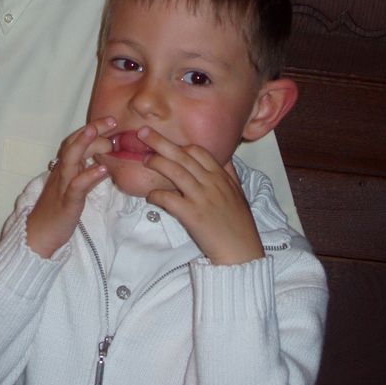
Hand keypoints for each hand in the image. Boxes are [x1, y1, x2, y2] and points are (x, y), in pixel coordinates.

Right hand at [25, 117, 114, 257]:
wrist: (39, 234)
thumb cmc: (58, 210)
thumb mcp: (74, 187)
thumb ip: (86, 173)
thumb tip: (105, 162)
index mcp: (65, 167)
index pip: (76, 140)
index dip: (92, 128)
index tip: (111, 120)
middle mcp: (62, 171)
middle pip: (74, 143)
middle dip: (92, 129)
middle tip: (112, 120)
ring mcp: (63, 185)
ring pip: (71, 159)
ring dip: (84, 144)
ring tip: (98, 133)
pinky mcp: (67, 202)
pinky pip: (77, 186)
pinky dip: (89, 176)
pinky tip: (102, 169)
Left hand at [138, 127, 264, 264]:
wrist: (242, 252)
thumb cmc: (239, 224)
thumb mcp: (239, 193)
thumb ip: (230, 173)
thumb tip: (224, 158)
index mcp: (222, 176)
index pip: (199, 151)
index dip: (181, 145)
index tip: (167, 144)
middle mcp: (212, 183)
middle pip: (183, 156)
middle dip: (161, 142)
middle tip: (143, 132)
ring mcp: (202, 198)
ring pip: (176, 172)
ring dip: (158, 163)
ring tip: (145, 160)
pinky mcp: (193, 215)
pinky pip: (170, 199)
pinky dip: (157, 195)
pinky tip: (150, 196)